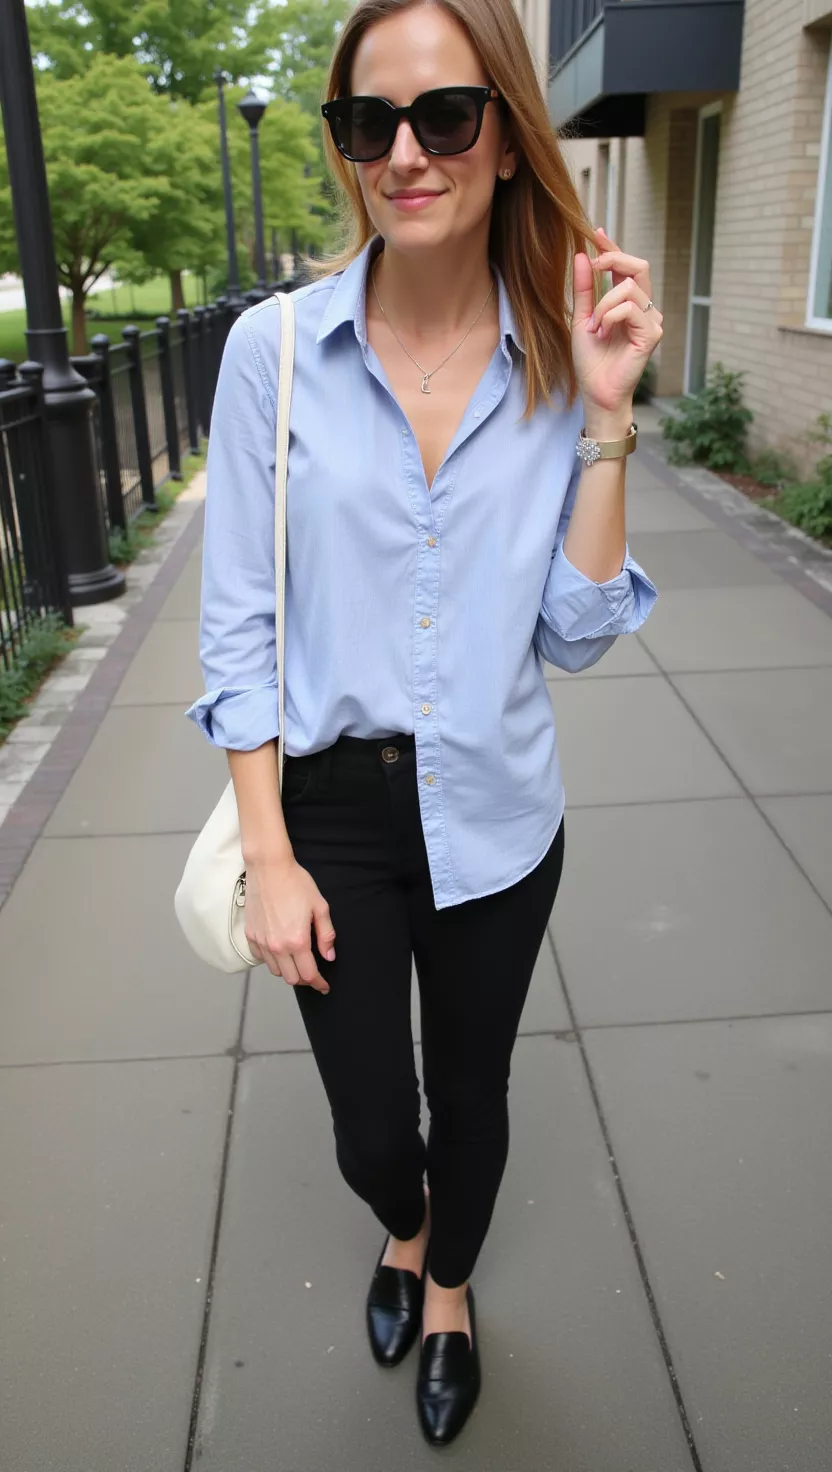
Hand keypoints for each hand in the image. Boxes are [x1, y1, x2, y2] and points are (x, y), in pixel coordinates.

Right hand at [244, 856, 335, 994]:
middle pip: (292, 978)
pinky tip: (279, 951)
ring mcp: (262, 941)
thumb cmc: (296, 883)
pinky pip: (261, 958)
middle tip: (313, 973)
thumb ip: (326, 934)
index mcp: (297, 941)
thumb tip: (328, 956)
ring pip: (276, 971)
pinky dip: (271, 960)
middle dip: (305, 979)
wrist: (269, 868)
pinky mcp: (250, 934)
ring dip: (288, 970)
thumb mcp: (319, 906)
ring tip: (297, 961)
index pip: (309, 975)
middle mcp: (277, 946)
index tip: (324, 986)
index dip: (319, 983)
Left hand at [572, 226, 662, 433]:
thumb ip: (584, 289)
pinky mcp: (652, 335)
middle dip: (613, 260)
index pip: (626, 267)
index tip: (596, 233)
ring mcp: (651, 321)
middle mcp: (644, 309)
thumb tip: (581, 254)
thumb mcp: (582, 319)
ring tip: (595, 328)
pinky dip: (609, 317)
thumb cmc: (591, 361)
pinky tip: (602, 334)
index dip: (613, 248)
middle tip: (592, 267)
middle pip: (639, 266)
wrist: (596, 392)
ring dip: (603, 305)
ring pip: (628, 289)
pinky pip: (629, 309)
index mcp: (628, 304)